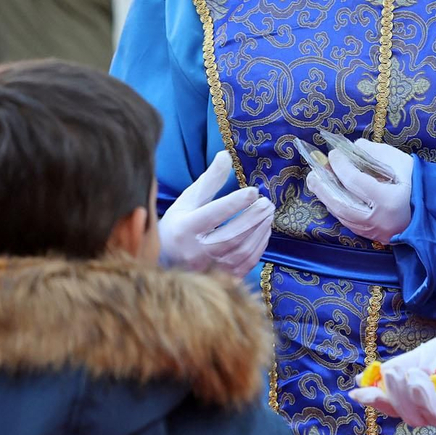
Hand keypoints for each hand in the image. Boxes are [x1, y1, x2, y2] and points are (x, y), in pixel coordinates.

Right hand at [160, 151, 274, 277]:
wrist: (167, 260)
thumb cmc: (178, 225)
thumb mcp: (188, 200)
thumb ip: (209, 180)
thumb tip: (226, 155)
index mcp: (185, 230)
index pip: (213, 215)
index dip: (235, 203)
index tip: (253, 191)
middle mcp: (196, 252)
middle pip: (231, 236)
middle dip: (253, 217)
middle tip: (267, 202)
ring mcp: (210, 268)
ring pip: (242, 251)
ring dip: (259, 230)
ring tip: (268, 212)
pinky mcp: (223, 278)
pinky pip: (247, 263)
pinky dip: (259, 245)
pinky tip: (264, 229)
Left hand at [306, 137, 413, 243]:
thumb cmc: (421, 185)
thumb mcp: (404, 164)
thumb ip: (377, 154)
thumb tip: (354, 147)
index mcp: (387, 200)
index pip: (355, 182)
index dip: (341, 166)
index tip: (333, 154)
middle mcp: (377, 219)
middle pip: (340, 204)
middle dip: (323, 187)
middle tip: (313, 172)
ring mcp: (373, 231)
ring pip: (341, 216)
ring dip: (326, 198)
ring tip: (317, 182)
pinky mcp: (373, 236)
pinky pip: (348, 221)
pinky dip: (337, 207)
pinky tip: (331, 196)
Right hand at [349, 329, 435, 426]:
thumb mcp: (427, 353)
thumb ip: (400, 366)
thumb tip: (364, 378)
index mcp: (425, 399)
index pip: (397, 407)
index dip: (379, 402)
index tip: (360, 391)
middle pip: (414, 417)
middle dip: (400, 397)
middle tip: (397, 373)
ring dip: (423, 398)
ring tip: (418, 375)